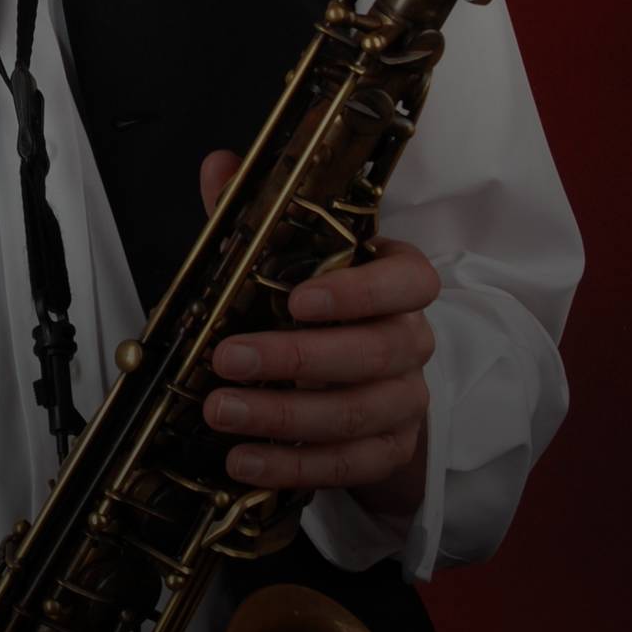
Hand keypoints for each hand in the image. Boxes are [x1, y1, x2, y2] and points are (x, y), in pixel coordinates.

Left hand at [195, 149, 439, 515]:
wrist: (359, 385)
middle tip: (226, 358)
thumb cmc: (318, 310)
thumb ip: (257, 215)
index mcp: (397, 283)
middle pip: (374, 352)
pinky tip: (244, 461)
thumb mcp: (288, 259)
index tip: (298, 299)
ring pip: (357, 413)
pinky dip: (294, 465)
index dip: (358, 292)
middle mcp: (411, 341)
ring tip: (220, 412)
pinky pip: (350, 464)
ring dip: (283, 416)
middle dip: (295, 358)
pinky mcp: (389, 450)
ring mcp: (406, 400)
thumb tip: (220, 165)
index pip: (409, 281)